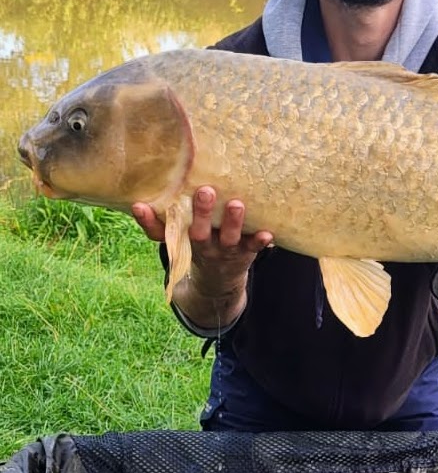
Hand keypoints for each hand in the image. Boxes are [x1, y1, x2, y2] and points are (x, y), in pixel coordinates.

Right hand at [132, 186, 272, 279]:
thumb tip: (135, 204)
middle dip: (202, 213)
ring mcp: (226, 250)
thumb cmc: (197, 245)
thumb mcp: (175, 240)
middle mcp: (203, 246)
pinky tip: (267, 233)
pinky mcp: (246, 252)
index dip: (147, 221)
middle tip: (205, 191)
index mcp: (183, 240)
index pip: (161, 233)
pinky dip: (260, 241)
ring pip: (229, 238)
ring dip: (233, 222)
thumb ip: (158, 224)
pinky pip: (253, 248)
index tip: (139, 205)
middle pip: (200, 232)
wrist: (219, 280)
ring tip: (236, 204)